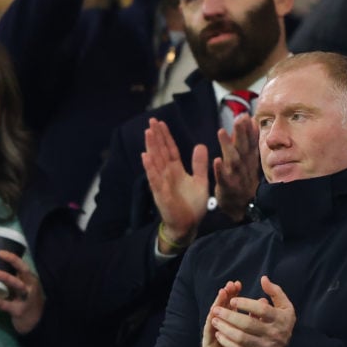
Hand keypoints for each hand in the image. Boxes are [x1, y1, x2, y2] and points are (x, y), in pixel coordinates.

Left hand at [0, 250, 44, 333]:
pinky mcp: (18, 310)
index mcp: (31, 281)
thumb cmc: (28, 302)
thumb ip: (16, 280)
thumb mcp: (26, 289)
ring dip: (6, 278)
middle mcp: (30, 288)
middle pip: (24, 272)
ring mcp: (25, 299)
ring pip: (17, 285)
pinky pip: (3, 303)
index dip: (13, 258)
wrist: (37, 323)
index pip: (24, 266)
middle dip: (13, 262)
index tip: (1, 252)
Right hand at [142, 118, 208, 251]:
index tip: (161, 123)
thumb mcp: (200, 181)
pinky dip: (150, 168)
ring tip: (148, 133)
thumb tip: (200, 145)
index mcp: (176, 170)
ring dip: (151, 147)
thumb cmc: (192, 205)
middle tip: (151, 121)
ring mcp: (162, 183)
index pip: (170, 150)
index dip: (165, 137)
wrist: (188, 225)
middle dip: (156, 137)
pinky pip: (154, 179)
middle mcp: (167, 174)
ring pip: (155, 162)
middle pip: (160, 152)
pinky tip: (146, 157)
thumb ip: (199, 164)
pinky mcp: (161, 194)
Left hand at [208, 275, 295, 346]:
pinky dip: (227, 342)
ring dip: (225, 328)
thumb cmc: (282, 324)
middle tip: (216, 309)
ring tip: (214, 320)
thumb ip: (275, 292)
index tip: (233, 299)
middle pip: (248, 324)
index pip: (262, 310)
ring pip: (241, 337)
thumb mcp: (285, 307)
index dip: (246, 303)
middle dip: (229, 315)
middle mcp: (274, 334)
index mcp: (281, 319)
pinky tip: (219, 335)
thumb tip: (263, 279)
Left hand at [213, 114, 260, 221]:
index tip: (247, 116)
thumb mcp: (249, 160)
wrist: (243, 208)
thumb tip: (252, 122)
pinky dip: (220, 170)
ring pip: (233, 161)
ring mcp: (236, 177)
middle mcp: (244, 167)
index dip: (249, 129)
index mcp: (249, 160)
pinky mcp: (227, 187)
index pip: (250, 142)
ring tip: (222, 133)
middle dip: (242, 133)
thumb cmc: (244, 181)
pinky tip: (217, 161)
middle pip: (243, 148)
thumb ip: (249, 142)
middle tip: (239, 119)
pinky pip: (223, 178)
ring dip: (228, 147)